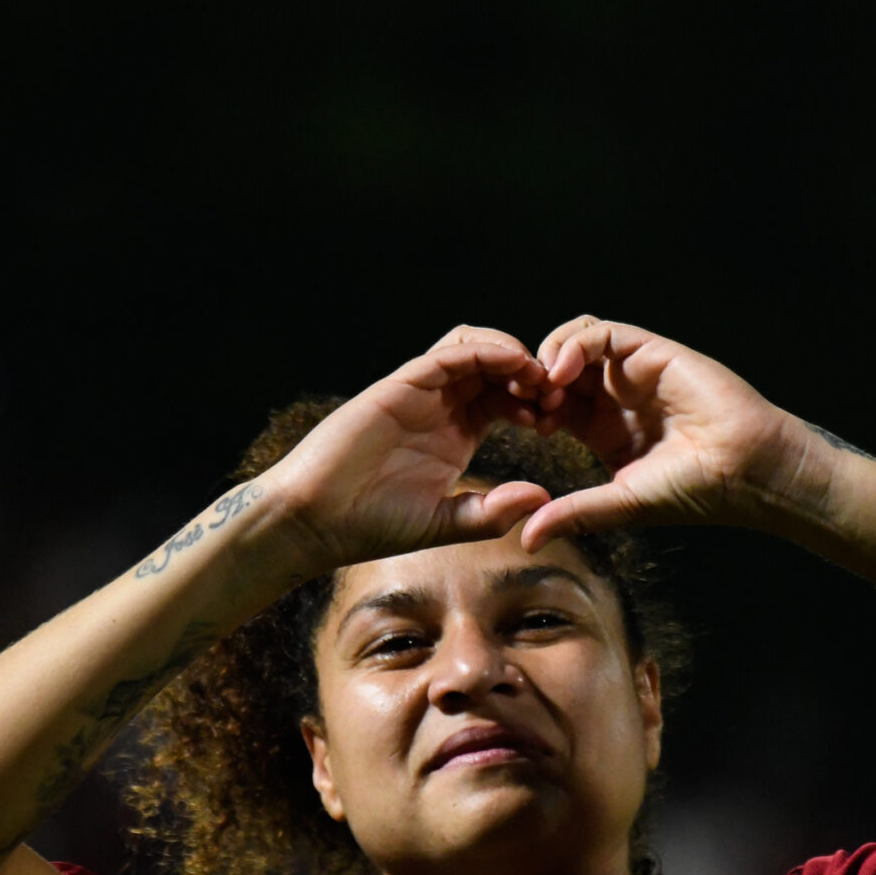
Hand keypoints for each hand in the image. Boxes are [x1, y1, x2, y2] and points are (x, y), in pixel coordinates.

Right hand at [256, 327, 565, 569]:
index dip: (537, 403)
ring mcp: (420, 392)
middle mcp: (440, 406)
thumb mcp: (446, 524)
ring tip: (539, 378)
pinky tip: (513, 365)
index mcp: (456, 433)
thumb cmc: (371, 525)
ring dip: (512, 355)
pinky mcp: (400, 385)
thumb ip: (491, 512)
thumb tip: (542, 499)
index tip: (561, 422)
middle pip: (496, 368)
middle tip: (558, 396)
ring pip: (475, 348)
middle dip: (532, 375)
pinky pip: (448, 354)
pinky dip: (485, 351)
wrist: (314, 520)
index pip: (506, 399)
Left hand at [519, 317, 812, 546]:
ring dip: (549, 357)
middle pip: (557, 367)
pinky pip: (602, 332)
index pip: (552, 403)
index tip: (521, 426)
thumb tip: (527, 540)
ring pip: (575, 342)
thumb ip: (574, 513)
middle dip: (532, 379)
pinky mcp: (651, 351)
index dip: (528, 408)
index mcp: (604, 429)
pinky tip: (562, 372)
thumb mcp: (620, 503)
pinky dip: (574, 345)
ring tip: (542, 388)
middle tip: (522, 402)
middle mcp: (615, 396)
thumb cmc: (693, 491)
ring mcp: (633, 371)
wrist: (744, 471)